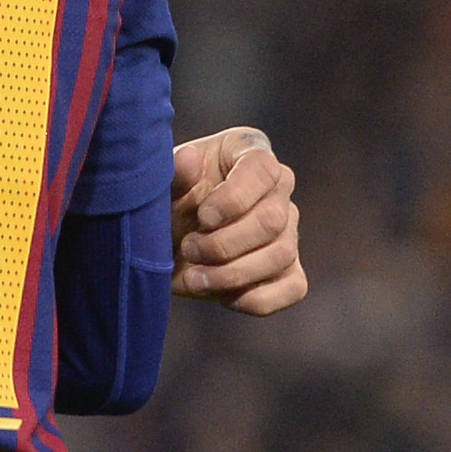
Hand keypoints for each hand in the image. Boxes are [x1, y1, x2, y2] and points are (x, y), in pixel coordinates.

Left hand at [171, 128, 305, 314]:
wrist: (158, 239)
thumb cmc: (163, 200)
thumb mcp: (160, 185)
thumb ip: (174, 174)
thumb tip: (189, 157)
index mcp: (247, 152)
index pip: (263, 168)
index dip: (236, 196)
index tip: (203, 217)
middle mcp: (277, 189)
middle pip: (273, 219)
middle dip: (225, 243)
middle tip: (189, 249)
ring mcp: (288, 230)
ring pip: (282, 255)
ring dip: (234, 273)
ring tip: (195, 277)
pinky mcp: (288, 270)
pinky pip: (292, 288)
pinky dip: (257, 299)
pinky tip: (224, 296)